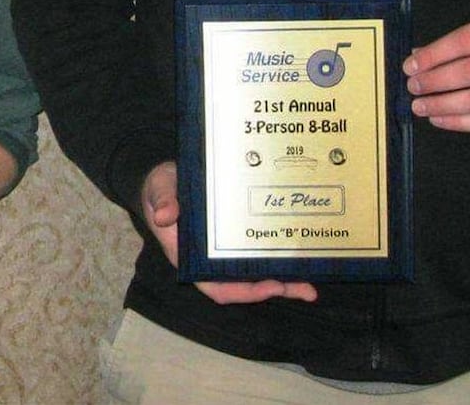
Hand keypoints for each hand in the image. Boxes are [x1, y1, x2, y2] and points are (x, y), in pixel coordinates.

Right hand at [141, 163, 317, 305]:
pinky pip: (257, 254)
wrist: (165, 177)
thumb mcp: (159, 188)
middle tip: (306, 289)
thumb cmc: (160, 186)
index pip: (217, 286)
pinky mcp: (234, 238)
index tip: (270, 286)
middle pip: (243, 286)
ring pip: (255, 274)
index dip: (244, 292)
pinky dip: (277, 259)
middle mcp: (209, 260)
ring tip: (310, 286)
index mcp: (189, 256)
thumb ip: (162, 200)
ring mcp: (223, 251)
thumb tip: (163, 215)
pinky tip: (298, 257)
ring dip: (283, 282)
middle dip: (275, 290)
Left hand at [404, 11, 469, 129]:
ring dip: (444, 105)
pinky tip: (440, 120)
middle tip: (413, 87)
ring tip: (420, 106)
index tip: (410, 66)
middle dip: (436, 81)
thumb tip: (417, 57)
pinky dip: (462, 123)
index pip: (466, 40)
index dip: (434, 55)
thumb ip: (460, 42)